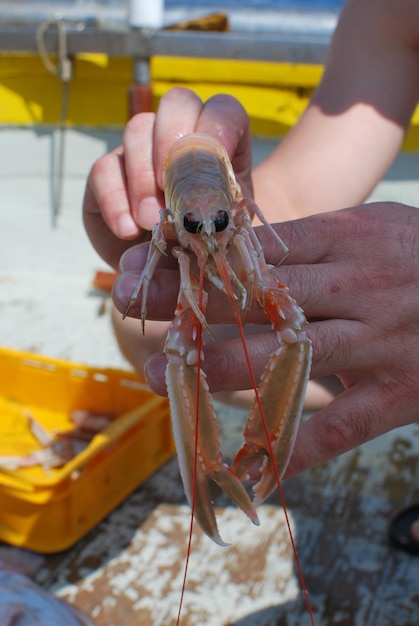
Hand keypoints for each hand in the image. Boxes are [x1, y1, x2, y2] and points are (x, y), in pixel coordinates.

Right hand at [82, 87, 251, 269]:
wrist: (165, 270)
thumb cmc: (202, 244)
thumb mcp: (222, 232)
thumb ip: (219, 214)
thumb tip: (201, 210)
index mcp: (219, 143)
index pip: (222, 111)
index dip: (218, 129)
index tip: (214, 172)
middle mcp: (179, 134)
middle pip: (177, 102)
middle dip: (173, 140)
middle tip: (170, 186)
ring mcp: (141, 148)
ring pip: (137, 129)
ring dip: (143, 177)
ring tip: (150, 221)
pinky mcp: (108, 171)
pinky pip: (105, 169)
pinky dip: (116, 201)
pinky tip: (128, 231)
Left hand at [113, 202, 418, 475]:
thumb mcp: (374, 227)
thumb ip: (315, 239)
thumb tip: (245, 249)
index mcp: (350, 238)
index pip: (257, 249)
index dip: (198, 262)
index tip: (151, 271)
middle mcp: (359, 286)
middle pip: (260, 298)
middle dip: (192, 308)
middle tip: (136, 319)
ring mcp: (381, 341)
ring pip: (289, 357)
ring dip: (223, 372)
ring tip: (168, 380)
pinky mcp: (402, 393)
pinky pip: (340, 425)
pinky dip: (294, 448)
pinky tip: (252, 468)